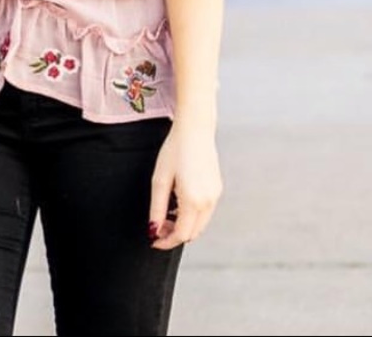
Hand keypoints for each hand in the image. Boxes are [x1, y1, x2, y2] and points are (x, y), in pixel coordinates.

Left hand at [147, 119, 222, 249]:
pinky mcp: (217, 189)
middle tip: (158, 227)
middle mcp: (208, 201)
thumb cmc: (175, 150)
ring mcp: (215, 195)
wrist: (195, 129)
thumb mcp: (160, 179)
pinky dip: (192, 215)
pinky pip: (205, 212)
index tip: (154, 240)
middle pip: (192, 233)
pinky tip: (178, 202)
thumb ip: (156, 208)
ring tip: (166, 212)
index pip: (181, 234)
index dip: (166, 241)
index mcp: (193, 200)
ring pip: (200, 224)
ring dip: (184, 225)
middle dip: (174, 234)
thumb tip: (154, 229)